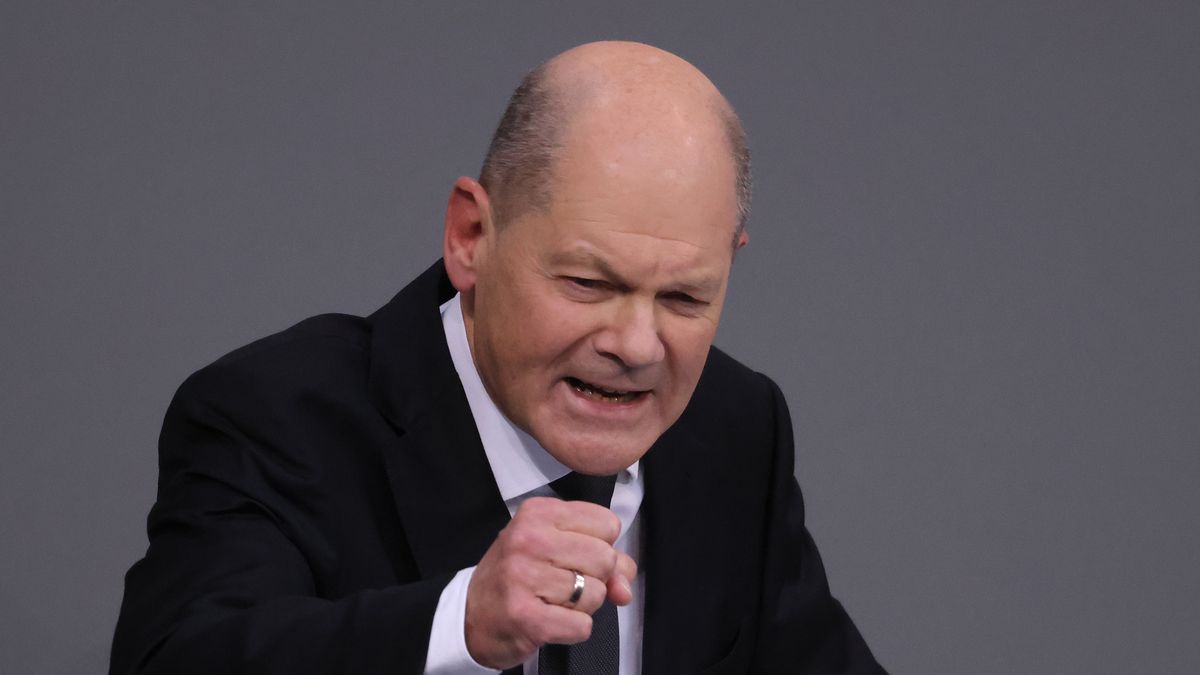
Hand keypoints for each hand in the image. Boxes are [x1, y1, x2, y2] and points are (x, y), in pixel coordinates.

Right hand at [464, 496, 637, 669]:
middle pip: (606, 558)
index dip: (602, 546)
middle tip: (564, 583)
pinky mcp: (525, 616)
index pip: (607, 523)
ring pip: (596, 594)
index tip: (576, 556)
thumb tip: (624, 586)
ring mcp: (524, 577)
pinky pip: (582, 626)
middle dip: (595, 578)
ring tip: (553, 602)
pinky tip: (550, 620)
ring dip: (582, 606)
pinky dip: (573, 629)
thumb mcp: (554, 549)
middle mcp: (529, 539)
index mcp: (539, 513)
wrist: (470, 615)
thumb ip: (601, 558)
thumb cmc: (516, 577)